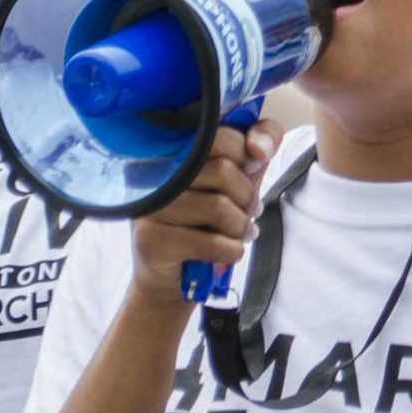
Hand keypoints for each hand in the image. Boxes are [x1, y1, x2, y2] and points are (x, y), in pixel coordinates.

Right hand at [124, 118, 281, 310]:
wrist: (172, 278)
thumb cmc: (206, 221)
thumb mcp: (237, 178)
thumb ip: (257, 146)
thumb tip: (261, 148)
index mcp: (174, 150)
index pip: (218, 135)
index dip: (247, 150)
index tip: (253, 166)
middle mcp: (155, 173)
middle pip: (222, 170)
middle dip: (247, 195)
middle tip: (248, 209)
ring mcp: (150, 206)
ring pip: (219, 208)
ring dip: (241, 227)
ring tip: (240, 232)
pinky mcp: (150, 239)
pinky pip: (211, 242)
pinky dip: (232, 250)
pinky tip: (229, 251)